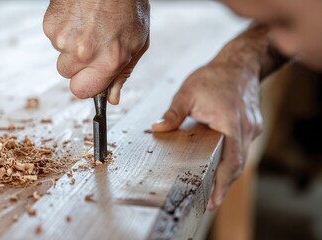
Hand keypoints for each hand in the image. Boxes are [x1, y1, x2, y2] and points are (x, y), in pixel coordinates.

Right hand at [43, 0, 149, 104]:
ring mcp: (63, 38)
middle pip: (67, 75)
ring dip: (70, 46)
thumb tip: (112, 97)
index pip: (81, 91)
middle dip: (78, 65)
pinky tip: (78, 17)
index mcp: (108, 60)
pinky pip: (53, 38)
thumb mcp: (137, 43)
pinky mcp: (50, 23)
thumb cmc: (127, 4)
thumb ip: (122, 74)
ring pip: (60, 55)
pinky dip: (64, 30)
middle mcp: (83, 52)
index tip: (91, 77)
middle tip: (92, 45)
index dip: (87, 84)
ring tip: (88, 26)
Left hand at [152, 61, 262, 209]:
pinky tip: (221, 165)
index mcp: (230, 123)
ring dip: (229, 175)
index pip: (230, 161)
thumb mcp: (188, 93)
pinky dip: (233, 160)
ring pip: (242, 159)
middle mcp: (246, 128)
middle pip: (238, 166)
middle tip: (211, 202)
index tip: (214, 198)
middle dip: (225, 185)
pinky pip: (243, 148)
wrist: (240, 63)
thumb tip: (157, 129)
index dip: (223, 183)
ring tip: (215, 189)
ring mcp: (253, 128)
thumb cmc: (214, 76)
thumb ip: (173, 114)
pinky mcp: (253, 125)